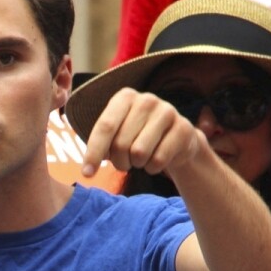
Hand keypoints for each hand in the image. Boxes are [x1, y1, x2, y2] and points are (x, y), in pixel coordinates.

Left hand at [81, 88, 206, 179]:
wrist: (176, 138)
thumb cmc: (137, 136)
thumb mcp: (116, 134)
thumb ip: (100, 145)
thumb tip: (87, 169)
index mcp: (125, 97)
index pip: (105, 127)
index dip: (93, 152)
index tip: (86, 174)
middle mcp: (146, 100)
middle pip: (121, 143)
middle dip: (119, 162)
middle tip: (124, 162)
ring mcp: (167, 112)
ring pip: (140, 153)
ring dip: (137, 164)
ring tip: (141, 158)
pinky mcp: (184, 128)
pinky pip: (159, 160)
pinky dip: (153, 168)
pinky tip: (156, 159)